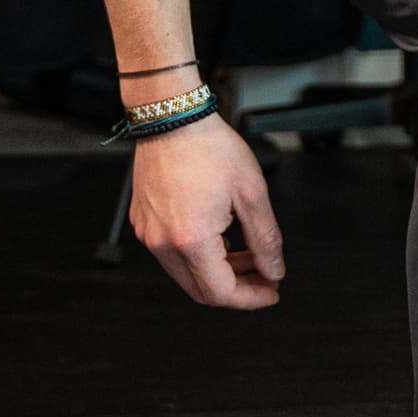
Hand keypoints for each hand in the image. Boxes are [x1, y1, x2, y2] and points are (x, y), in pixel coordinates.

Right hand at [129, 111, 283, 308]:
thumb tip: (274, 269)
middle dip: (238, 288)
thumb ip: (266, 239)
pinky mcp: (144, 223)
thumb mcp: (252, 194)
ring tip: (249, 255)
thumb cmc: (208, 147)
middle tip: (265, 276)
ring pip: (187, 274)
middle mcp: (163, 242)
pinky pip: (173, 254)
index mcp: (191, 239)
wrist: (172, 118)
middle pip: (201, 290)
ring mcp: (149, 234)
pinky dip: (201, 256)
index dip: (251, 298)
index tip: (271, 291)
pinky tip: (223, 238)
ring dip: (220, 272)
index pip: (221, 293)